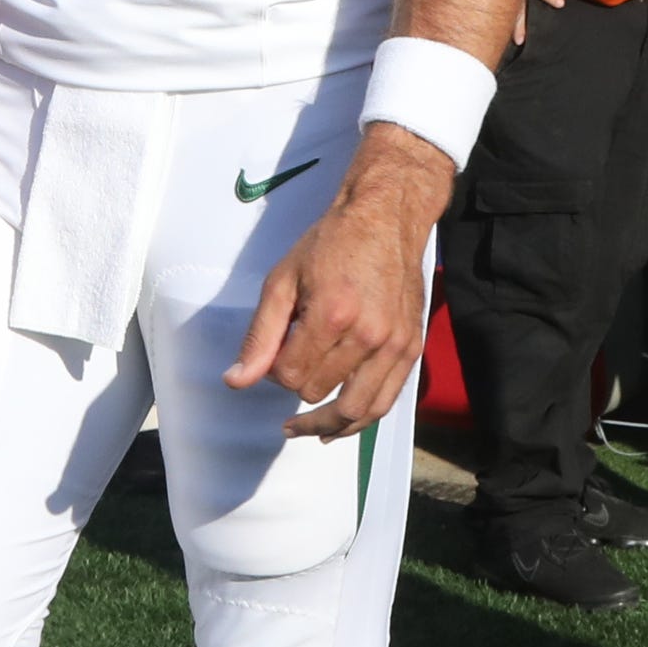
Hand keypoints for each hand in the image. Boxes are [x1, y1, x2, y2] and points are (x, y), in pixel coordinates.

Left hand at [227, 130, 452, 436]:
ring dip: (324, 424)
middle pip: (318, 391)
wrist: (386, 217)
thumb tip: (236, 381)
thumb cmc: (331, 243)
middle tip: (286, 371)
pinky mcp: (411, 347)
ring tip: (302, 429)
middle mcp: (369, 334)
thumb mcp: (283, 280)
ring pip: (354, 410)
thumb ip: (261, 335)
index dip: (273, 369)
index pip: (289, 374)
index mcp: (332, 313)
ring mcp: (395, 344)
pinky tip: (336, 427)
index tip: (274, 352)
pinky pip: (384, 402)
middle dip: (296, 385)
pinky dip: (359, 421)